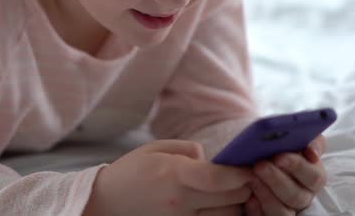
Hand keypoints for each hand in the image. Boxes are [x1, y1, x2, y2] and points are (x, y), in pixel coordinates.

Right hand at [83, 139, 252, 215]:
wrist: (106, 203)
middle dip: (244, 187)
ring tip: (231, 193)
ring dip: (235, 204)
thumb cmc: (131, 172)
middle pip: (230, 199)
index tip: (247, 168)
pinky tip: (217, 205)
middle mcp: (180, 201)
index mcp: (174, 175)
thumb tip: (212, 161)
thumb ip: (189, 151)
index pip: (218, 178)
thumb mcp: (156, 149)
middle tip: (245, 178)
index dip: (240, 173)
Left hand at [245, 135, 327, 215]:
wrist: (249, 151)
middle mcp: (302, 194)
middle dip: (277, 179)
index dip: (298, 167)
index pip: (315, 177)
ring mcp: (286, 208)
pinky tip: (249, 198)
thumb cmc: (271, 143)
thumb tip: (312, 152)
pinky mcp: (268, 214)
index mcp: (312, 175)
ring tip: (251, 178)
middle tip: (259, 165)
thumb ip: (308, 139)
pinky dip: (257, 209)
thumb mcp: (289, 135)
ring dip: (267, 194)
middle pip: (298, 196)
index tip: (278, 156)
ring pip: (283, 212)